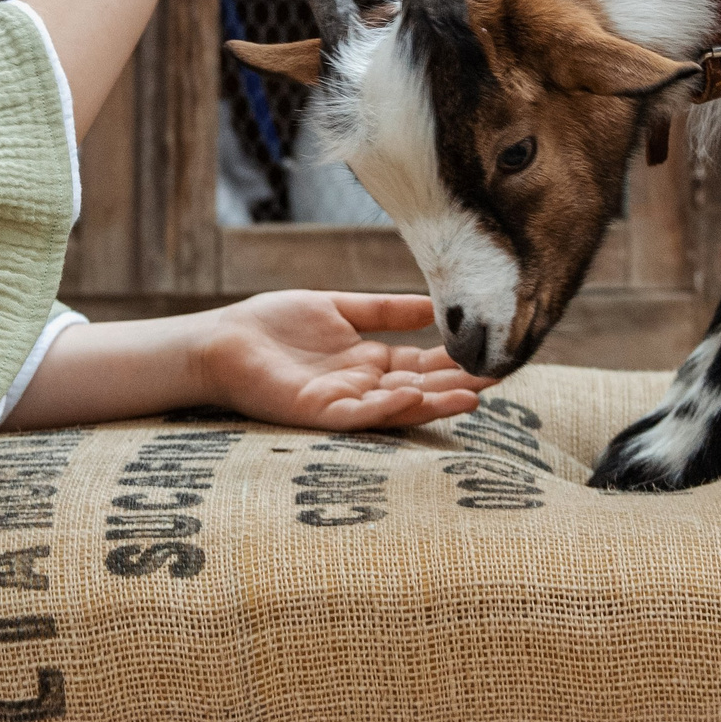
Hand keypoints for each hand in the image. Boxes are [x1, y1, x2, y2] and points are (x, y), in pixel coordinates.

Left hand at [199, 291, 492, 429]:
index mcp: (369, 362)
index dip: (455, 362)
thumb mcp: (338, 309)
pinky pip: (359, 415)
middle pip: (419, 387)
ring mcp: (342, 403)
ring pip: (397, 407)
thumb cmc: (272, 325)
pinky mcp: (317, 413)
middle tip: (498, 380)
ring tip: (471, 398)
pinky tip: (413, 396)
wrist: (222, 341)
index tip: (491, 357)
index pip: (422, 364)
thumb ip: (382, 311)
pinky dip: (387, 407)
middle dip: (456, 385)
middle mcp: (362, 386)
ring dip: (433, 403)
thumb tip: (432, 306)